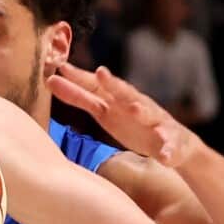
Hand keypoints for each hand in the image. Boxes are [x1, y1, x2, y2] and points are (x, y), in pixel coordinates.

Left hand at [49, 64, 198, 166]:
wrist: (172, 142)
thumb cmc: (132, 123)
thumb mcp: (104, 111)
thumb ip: (82, 98)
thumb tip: (51, 81)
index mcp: (118, 101)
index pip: (97, 86)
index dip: (81, 77)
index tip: (63, 67)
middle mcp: (137, 106)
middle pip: (124, 93)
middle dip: (113, 84)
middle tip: (101, 73)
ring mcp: (155, 123)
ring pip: (149, 114)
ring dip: (142, 111)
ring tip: (135, 109)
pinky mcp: (170, 142)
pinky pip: (169, 147)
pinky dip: (167, 151)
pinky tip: (164, 156)